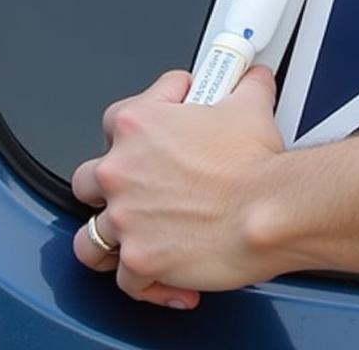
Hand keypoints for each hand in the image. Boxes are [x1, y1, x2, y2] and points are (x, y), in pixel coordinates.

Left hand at [72, 67, 283, 308]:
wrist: (268, 211)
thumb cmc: (254, 164)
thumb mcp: (252, 104)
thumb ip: (244, 85)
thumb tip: (251, 78)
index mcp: (140, 125)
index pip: (121, 112)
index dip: (151, 113)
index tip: (170, 118)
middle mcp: (121, 171)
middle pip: (91, 175)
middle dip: (115, 178)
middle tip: (148, 178)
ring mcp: (125, 219)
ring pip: (90, 234)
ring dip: (111, 234)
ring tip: (135, 233)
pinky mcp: (139, 261)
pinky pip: (127, 279)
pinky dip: (145, 278)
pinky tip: (165, 272)